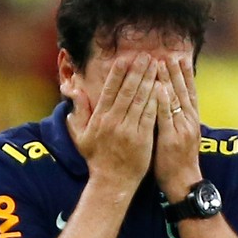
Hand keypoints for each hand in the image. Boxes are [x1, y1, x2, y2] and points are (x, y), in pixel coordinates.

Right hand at [65, 54, 159, 187]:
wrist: (112, 182)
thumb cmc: (97, 158)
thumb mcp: (82, 136)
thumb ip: (79, 113)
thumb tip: (74, 92)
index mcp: (100, 119)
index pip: (110, 90)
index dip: (118, 73)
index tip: (125, 58)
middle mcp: (114, 122)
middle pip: (127, 91)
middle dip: (137, 71)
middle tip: (146, 55)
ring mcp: (129, 130)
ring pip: (140, 100)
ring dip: (149, 80)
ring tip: (156, 66)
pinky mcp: (142, 138)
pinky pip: (150, 115)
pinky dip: (156, 100)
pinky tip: (163, 87)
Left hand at [154, 57, 201, 200]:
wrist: (183, 182)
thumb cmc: (177, 160)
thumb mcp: (180, 135)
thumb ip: (176, 118)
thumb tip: (168, 101)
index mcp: (190, 119)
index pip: (189, 92)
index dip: (185, 75)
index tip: (180, 57)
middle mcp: (189, 121)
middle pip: (183, 91)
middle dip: (177, 71)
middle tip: (170, 53)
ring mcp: (181, 129)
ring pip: (175, 100)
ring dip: (169, 80)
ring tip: (162, 63)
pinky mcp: (171, 138)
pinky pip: (166, 116)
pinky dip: (163, 101)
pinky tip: (159, 88)